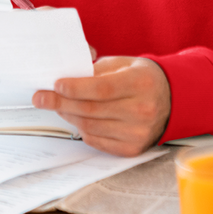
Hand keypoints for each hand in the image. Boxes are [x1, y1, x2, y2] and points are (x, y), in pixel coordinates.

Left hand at [32, 56, 169, 155]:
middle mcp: (142, 110)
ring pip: (90, 126)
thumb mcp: (124, 64)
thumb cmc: (142, 79)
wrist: (172, 100)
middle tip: (41, 97)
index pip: (102, 88)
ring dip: (68, 116)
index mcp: (140, 84)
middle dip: (61, 103)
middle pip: (92, 109)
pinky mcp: (132, 149)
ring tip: (57, 105)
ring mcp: (138, 133)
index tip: (56, 85)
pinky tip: (76, 118)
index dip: (76, 88)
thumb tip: (66, 75)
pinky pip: (97, 140)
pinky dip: (82, 129)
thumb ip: (97, 69)